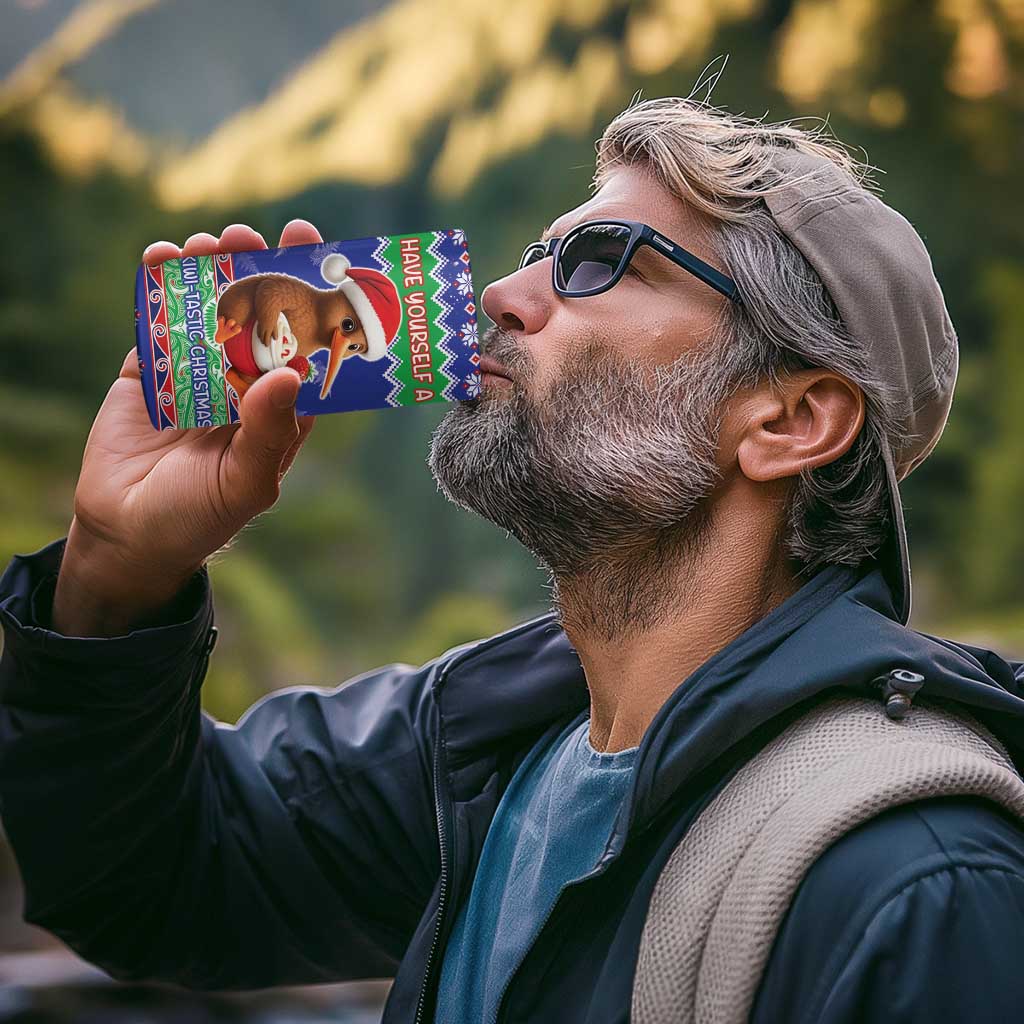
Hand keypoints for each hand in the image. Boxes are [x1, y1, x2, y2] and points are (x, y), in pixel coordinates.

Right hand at [52, 220, 323, 636]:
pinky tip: (162, 258)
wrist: (127, 534)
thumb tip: (291, 372)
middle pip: (257, 315)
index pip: (304, 345)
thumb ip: (269, 431)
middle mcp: (244, 382)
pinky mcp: (150, 370)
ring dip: (211, 271)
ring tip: (211, 243)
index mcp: (280, 407)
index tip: (317, 257)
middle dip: (259, 271)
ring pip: (209, 309)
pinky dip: (159, 287)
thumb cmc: (200, 517)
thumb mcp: (245, 482)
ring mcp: (196, 372)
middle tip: (256, 236)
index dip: (312, 300)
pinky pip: (158, 321)